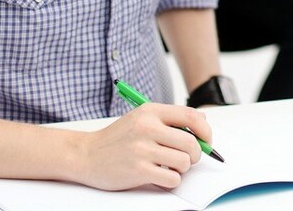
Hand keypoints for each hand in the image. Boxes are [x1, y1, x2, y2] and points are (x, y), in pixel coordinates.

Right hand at [73, 103, 209, 189]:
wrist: (86, 154)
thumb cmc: (117, 138)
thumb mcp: (141, 118)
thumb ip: (170, 119)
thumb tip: (203, 120)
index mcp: (150, 111)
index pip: (191, 116)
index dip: (205, 130)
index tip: (206, 140)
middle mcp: (147, 127)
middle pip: (191, 143)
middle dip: (195, 155)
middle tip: (187, 159)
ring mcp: (142, 149)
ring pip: (184, 162)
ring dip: (181, 169)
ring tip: (167, 167)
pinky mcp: (139, 170)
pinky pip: (172, 179)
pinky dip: (170, 181)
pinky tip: (159, 177)